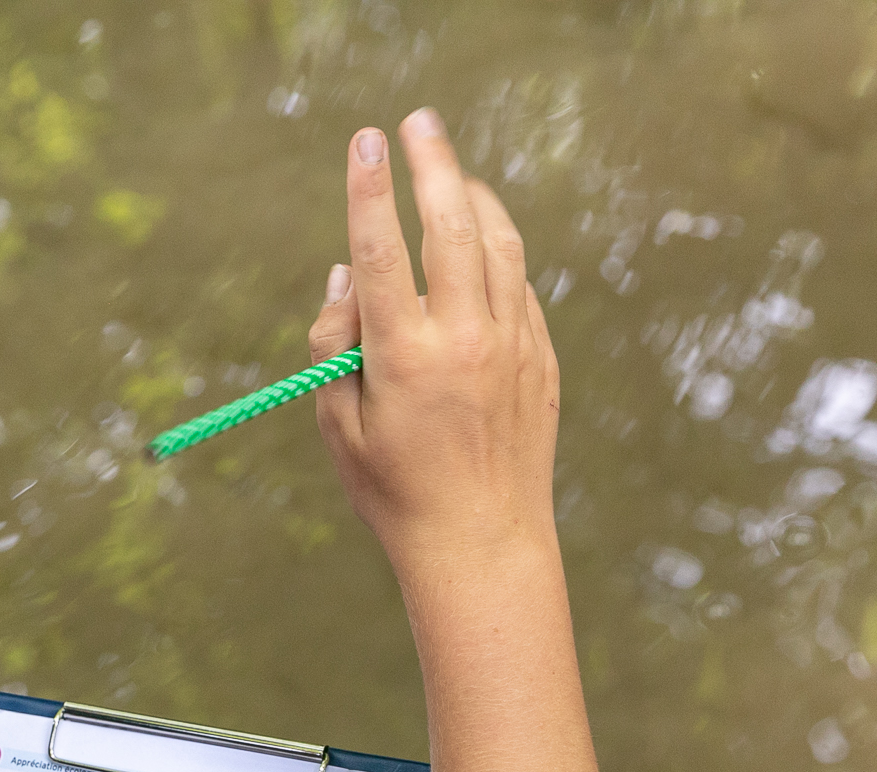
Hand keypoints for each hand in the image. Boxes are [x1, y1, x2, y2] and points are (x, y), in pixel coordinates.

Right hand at [309, 109, 560, 566]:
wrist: (482, 544)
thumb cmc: (395, 492)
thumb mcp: (339, 427)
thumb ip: (334, 344)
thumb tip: (347, 274)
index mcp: (405, 358)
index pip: (381, 251)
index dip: (369, 188)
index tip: (367, 139)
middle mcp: (465, 341)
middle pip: (450, 225)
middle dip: (433, 164)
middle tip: (418, 122)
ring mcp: (513, 346)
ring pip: (498, 244)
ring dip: (473, 196)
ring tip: (452, 172)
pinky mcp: (541, 359)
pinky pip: (519, 285)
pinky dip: (497, 252)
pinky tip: (478, 243)